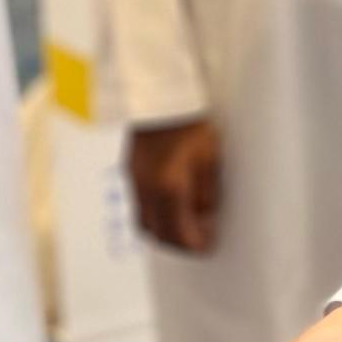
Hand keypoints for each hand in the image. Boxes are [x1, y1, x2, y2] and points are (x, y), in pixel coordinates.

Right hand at [126, 114, 222, 255]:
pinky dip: (154, 214)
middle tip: (197, 239)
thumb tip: (206, 217)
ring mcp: (135, 180)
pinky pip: (140, 205)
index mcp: (169, 188)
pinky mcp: (130, 171)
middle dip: (177, 243)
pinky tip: (170, 205)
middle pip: (157, 234)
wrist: (162, 96)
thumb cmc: (188, 122)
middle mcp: (147, 189)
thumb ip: (207, 194)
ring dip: (163, 230)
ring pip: (144, 223)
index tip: (207, 244)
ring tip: (184, 224)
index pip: (179, 234)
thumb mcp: (210, 159)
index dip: (195, 245)